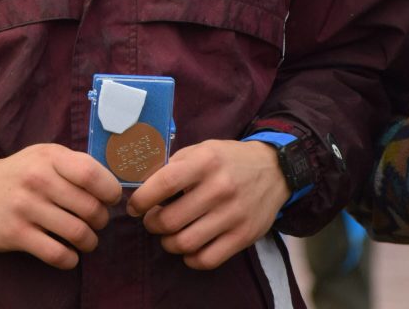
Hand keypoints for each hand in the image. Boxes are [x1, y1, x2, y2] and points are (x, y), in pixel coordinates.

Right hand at [0, 143, 121, 267]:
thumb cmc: (21, 173)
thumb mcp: (45, 156)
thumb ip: (74, 164)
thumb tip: (110, 185)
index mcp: (50, 157)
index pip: (90, 173)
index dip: (109, 190)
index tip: (111, 199)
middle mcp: (38, 180)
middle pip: (88, 207)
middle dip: (102, 219)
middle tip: (98, 222)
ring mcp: (26, 207)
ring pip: (76, 232)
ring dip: (89, 241)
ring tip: (87, 240)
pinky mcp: (16, 234)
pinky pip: (56, 253)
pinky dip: (70, 259)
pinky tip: (71, 255)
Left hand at [126, 139, 289, 269]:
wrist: (273, 170)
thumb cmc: (228, 159)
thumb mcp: (202, 149)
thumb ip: (175, 164)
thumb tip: (144, 184)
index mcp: (205, 162)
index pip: (164, 183)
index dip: (142, 199)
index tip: (134, 206)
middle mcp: (219, 188)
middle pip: (170, 220)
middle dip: (152, 224)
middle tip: (151, 220)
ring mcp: (233, 215)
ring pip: (185, 243)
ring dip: (168, 243)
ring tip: (168, 234)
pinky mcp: (243, 236)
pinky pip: (207, 259)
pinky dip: (190, 258)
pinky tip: (188, 247)